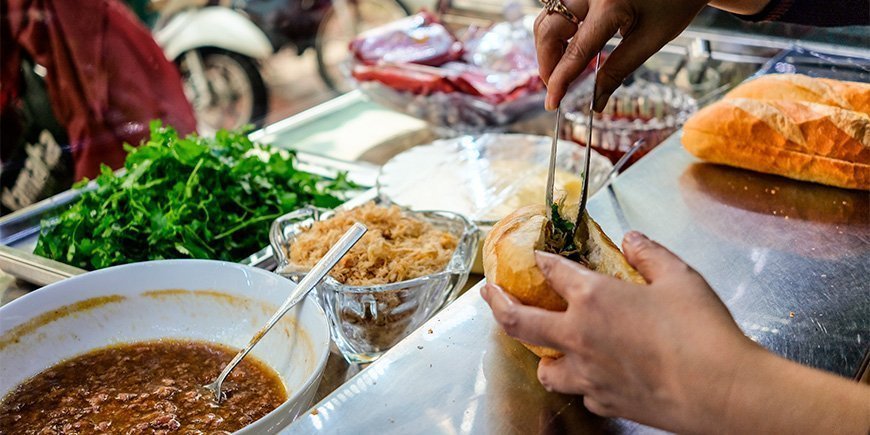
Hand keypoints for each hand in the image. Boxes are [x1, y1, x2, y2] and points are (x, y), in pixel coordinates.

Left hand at [481, 231, 758, 431]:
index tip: (537, 255)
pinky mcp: (605, 401)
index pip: (553, 271)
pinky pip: (580, 391)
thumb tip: (633, 239)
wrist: (721, 391)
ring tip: (546, 345)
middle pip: (518, 322)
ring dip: (541, 354)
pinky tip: (594, 374)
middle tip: (489, 294)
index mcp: (593, 298)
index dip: (543, 259)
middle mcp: (579, 336)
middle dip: (497, 304)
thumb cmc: (702, 332)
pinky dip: (581, 380)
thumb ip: (650, 255)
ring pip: (545, 368)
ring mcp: (588, 374)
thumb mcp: (680, 277)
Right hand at [536, 0, 709, 110]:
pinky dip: (556, 29)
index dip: (559, 80)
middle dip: (547, 63)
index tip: (553, 102)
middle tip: (555, 86)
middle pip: (548, 30)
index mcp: (610, 6)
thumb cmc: (676, 2)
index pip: (575, 52)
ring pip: (547, 17)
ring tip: (561, 68)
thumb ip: (618, 70)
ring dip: (548, 46)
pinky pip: (556, 8)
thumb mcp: (650, 40)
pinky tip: (566, 46)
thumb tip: (597, 100)